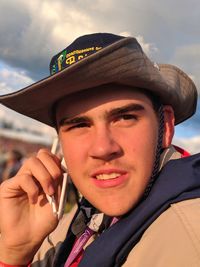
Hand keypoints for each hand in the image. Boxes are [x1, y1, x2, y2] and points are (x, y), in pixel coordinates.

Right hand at [0, 149, 62, 264]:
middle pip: (42, 154)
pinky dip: (32, 189)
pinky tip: (33, 200)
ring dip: (44, 177)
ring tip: (47, 193)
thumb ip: (61, 183)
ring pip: (32, 161)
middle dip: (53, 168)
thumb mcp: (59, 199)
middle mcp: (31, 174)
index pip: (49, 156)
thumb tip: (63, 167)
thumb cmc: (44, 220)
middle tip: (55, 185)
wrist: (29, 238)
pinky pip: (23, 177)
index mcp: (43, 175)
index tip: (62, 177)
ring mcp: (19, 179)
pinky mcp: (8, 186)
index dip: (57, 162)